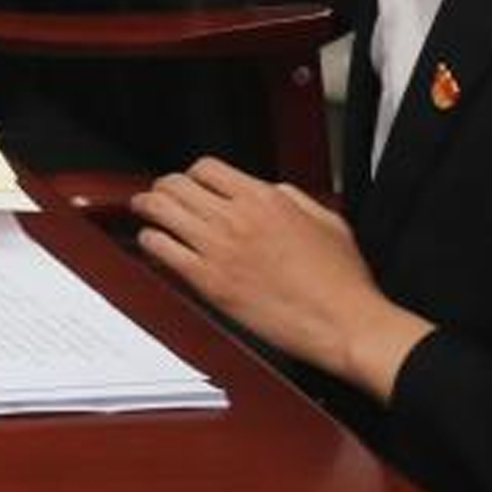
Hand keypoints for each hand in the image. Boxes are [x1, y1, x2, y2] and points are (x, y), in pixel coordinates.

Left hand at [133, 160, 433, 399]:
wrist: (346, 324)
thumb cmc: (342, 282)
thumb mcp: (327, 222)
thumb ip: (294, 198)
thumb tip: (271, 190)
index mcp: (265, 199)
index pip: (207, 168)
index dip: (193, 175)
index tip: (191, 185)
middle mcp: (236, 217)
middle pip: (175, 184)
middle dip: (164, 188)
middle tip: (160, 196)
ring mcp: (218, 248)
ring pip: (160, 209)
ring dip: (147, 207)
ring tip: (145, 211)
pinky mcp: (208, 280)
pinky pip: (160, 248)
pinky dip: (150, 241)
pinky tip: (153, 244)